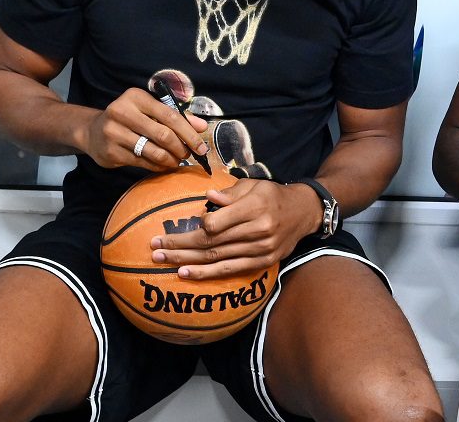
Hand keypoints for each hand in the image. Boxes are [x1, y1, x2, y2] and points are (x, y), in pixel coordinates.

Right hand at [82, 87, 207, 171]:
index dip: (189, 133)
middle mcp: (122, 112)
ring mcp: (114, 133)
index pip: (170, 115)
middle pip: (163, 134)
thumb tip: (202, 127)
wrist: (93, 131)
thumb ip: (176, 116)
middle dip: (181, 148)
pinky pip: (142, 162)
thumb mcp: (149, 110)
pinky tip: (163, 165)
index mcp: (135, 97)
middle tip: (188, 155)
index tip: (201, 146)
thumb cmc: (129, 118)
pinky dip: (158, 166)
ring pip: (153, 151)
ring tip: (176, 161)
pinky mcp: (111, 152)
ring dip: (170, 160)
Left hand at [148, 179, 319, 279]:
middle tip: (154, 246)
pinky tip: (185, 273)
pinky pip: (229, 270)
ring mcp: (260, 250)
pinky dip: (206, 274)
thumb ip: (230, 193)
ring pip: (216, 258)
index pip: (217, 223)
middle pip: (211, 242)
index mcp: (254, 208)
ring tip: (162, 260)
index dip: (195, 227)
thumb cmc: (272, 195)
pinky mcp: (261, 263)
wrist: (304, 212)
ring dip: (186, 260)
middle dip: (179, 245)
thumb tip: (207, 199)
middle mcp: (258, 231)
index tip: (174, 226)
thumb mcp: (253, 185)